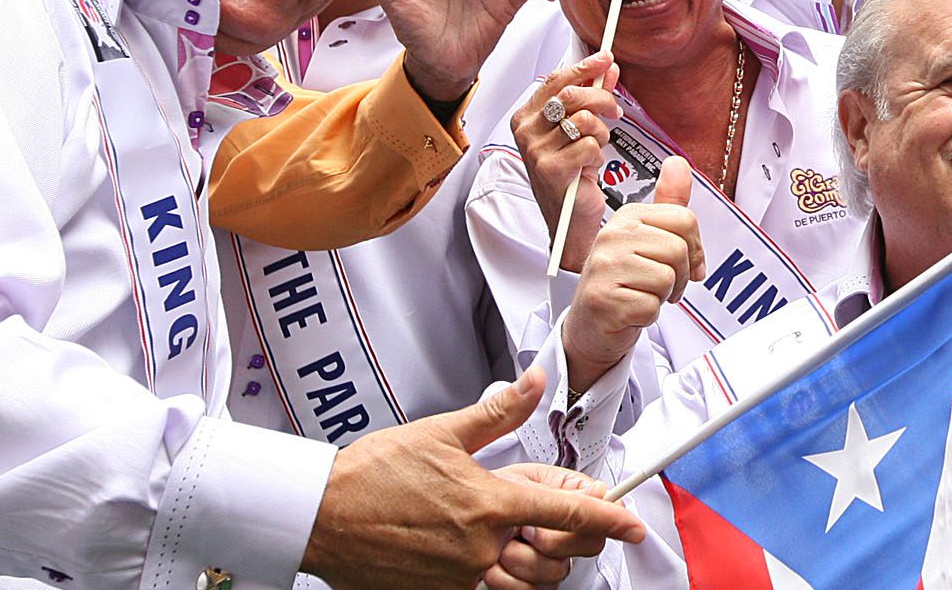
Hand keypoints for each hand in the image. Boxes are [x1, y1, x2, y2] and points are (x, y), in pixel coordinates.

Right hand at [301, 370, 644, 587]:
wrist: (320, 514)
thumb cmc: (372, 474)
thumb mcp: (441, 432)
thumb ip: (497, 413)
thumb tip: (535, 382)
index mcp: (488, 503)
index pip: (568, 513)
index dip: (609, 519)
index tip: (631, 523)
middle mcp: (479, 548)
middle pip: (553, 561)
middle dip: (570, 548)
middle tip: (564, 529)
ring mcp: (458, 577)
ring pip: (522, 586)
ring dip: (535, 568)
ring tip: (524, 543)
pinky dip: (497, 580)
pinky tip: (484, 557)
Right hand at [512, 56, 618, 270]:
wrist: (570, 222)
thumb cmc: (571, 177)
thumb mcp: (580, 132)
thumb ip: (592, 97)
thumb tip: (607, 69)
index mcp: (526, 118)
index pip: (554, 79)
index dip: (584, 66)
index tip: (605, 59)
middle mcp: (526, 132)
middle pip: (571, 94)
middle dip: (602, 99)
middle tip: (614, 110)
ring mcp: (536, 151)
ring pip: (584, 119)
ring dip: (600, 133)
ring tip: (596, 147)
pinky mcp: (551, 170)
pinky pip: (590, 145)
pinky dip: (598, 154)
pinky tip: (589, 166)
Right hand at [567, 158, 702, 392]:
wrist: (591, 324)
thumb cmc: (623, 281)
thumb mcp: (647, 239)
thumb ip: (668, 204)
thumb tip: (678, 163)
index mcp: (627, 217)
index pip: (685, 220)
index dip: (695, 248)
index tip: (685, 264)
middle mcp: (612, 235)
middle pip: (679, 250)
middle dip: (681, 276)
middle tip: (663, 286)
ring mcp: (604, 266)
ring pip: (667, 278)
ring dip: (664, 296)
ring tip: (644, 295)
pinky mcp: (603, 299)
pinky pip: (651, 306)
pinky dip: (648, 315)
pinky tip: (631, 311)